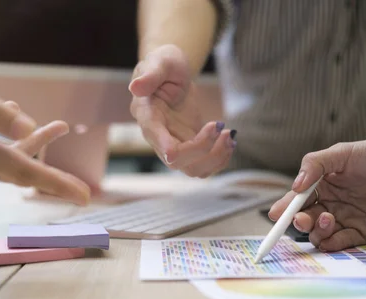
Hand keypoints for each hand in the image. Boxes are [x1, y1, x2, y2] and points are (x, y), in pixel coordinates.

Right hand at [128, 44, 235, 177]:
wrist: (173, 74)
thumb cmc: (165, 64)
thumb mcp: (160, 61)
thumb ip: (150, 74)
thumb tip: (135, 87)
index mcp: (147, 114)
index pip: (154, 136)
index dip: (167, 145)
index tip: (179, 148)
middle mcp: (158, 136)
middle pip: (177, 160)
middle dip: (203, 148)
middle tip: (222, 128)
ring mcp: (174, 144)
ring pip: (192, 169)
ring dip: (214, 158)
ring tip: (230, 136)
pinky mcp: (190, 147)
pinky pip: (204, 166)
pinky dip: (220, 159)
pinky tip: (229, 140)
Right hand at [267, 126, 365, 251]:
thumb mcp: (341, 153)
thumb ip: (314, 165)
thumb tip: (295, 187)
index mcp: (321, 186)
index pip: (296, 201)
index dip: (284, 209)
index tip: (275, 216)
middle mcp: (331, 205)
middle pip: (306, 221)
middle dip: (300, 222)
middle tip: (302, 218)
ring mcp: (348, 220)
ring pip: (322, 235)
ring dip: (318, 232)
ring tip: (327, 218)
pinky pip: (345, 243)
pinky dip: (335, 244)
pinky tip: (332, 238)